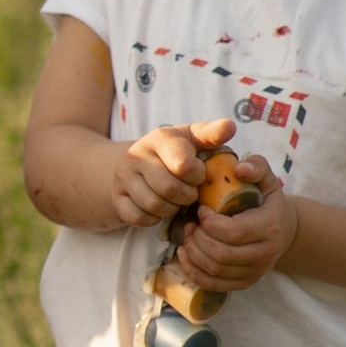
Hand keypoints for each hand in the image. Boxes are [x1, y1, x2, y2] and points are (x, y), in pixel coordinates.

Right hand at [110, 115, 228, 230]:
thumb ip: (213, 133)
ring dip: (171, 209)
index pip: (183, 165)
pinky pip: (139, 218)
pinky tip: (159, 209)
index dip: (197, 176)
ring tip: (175, 201)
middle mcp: (136, 155)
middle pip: (169, 188)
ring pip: (154, 205)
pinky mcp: (115, 197)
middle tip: (189, 193)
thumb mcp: (193, 138)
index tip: (198, 175)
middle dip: (187, 196)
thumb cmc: (176, 152)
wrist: (138, 163)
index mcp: (160, 138)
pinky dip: (153, 219)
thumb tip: (229, 127)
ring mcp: (123, 177)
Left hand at [184, 151, 294, 289]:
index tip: (202, 209)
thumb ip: (256, 166)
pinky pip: (212, 284)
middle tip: (191, 224)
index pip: (232, 233)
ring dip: (193, 253)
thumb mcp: (266, 179)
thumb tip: (239, 169)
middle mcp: (264, 255)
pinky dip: (193, 271)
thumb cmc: (266, 202)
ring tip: (189, 235)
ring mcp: (254, 273)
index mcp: (269, 228)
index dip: (209, 223)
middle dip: (198, 239)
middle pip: (221, 255)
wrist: (282, 230)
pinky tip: (186, 254)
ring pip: (215, 271)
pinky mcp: (244, 283)